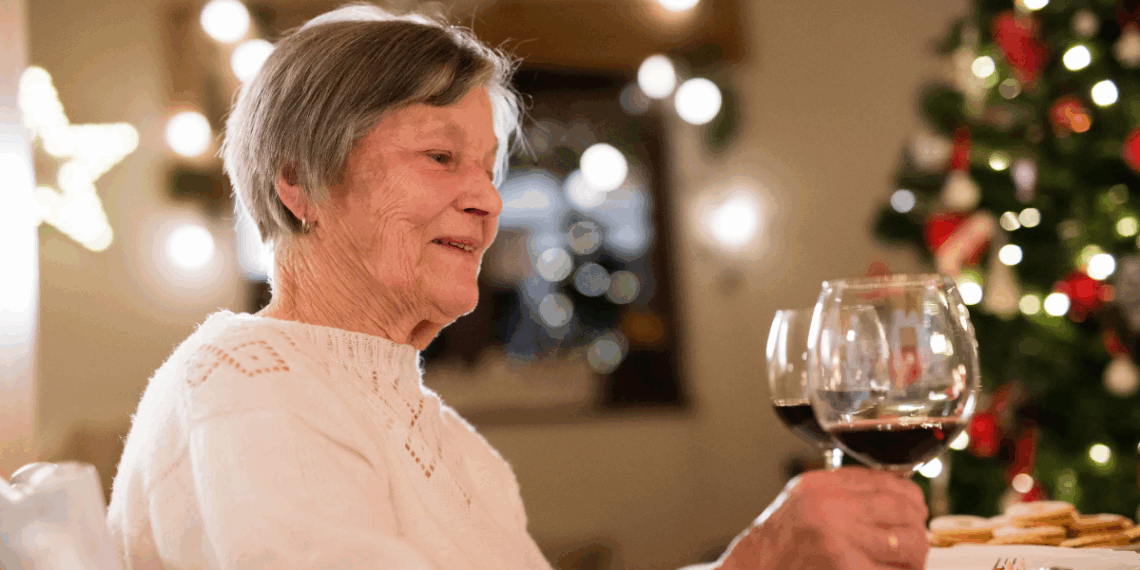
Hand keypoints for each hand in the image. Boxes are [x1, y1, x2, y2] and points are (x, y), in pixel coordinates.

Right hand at [715, 467, 928, 569]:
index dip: (911, 497)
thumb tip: (895, 487)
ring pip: (909, 543)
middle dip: (917, 526)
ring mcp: (840, 544)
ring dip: (915, 555)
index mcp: (822, 486)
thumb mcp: (805, 498)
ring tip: (907, 561)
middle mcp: (831, 509)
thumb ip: (845, 488)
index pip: (888, 482)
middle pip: (904, 510)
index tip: (915, 508)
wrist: (753, 569)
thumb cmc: (779, 540)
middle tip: (914, 538)